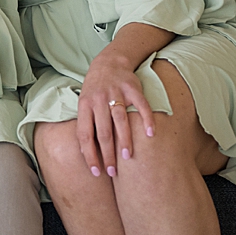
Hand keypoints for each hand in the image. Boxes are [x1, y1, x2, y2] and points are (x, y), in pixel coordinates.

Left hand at [77, 49, 155, 178]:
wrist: (109, 62)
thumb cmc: (95, 89)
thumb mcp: (85, 104)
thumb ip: (86, 125)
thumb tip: (85, 154)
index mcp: (84, 105)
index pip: (84, 134)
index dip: (89, 154)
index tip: (95, 172)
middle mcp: (98, 99)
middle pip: (102, 130)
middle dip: (107, 153)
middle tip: (113, 172)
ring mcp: (115, 93)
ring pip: (119, 120)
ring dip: (124, 140)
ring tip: (127, 158)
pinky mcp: (132, 88)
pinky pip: (141, 105)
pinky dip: (146, 119)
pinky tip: (151, 133)